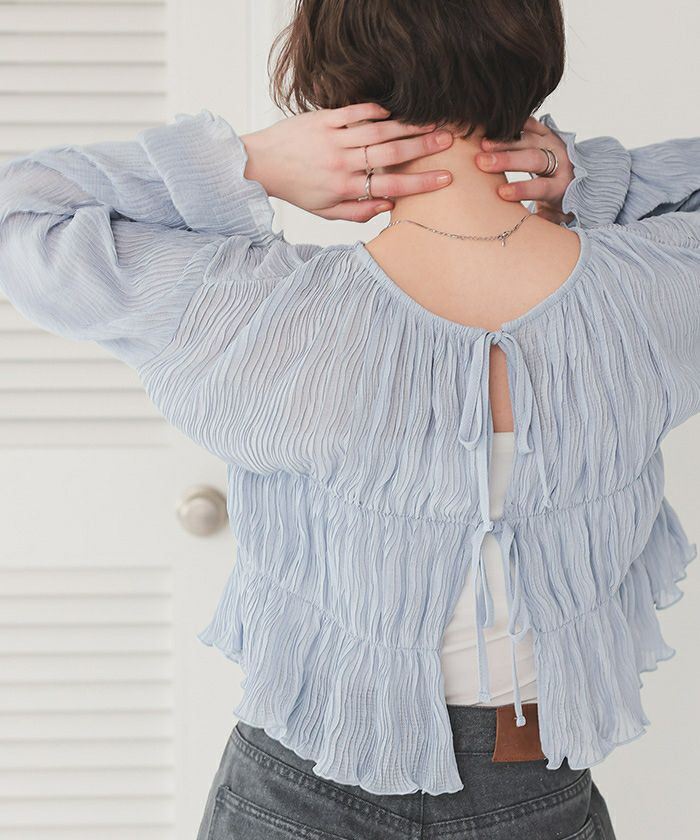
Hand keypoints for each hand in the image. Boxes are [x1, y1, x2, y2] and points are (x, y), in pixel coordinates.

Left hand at [241, 103, 453, 221]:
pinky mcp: (323, 118)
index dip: (420, 183)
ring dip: (408, 127)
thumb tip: (389, 207)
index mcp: (345, 187)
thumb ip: (358, 212)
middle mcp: (342, 162)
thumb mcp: (326, 212)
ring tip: (432, 123)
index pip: (390, 187)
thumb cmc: (297, 190)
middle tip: (449, 142)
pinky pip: (355, 112)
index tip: (445, 178)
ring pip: (377, 131)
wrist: (262, 164)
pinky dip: (376, 110)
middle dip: (423, 148)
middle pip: (390, 155)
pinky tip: (394, 113)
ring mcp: (333, 138)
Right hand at [475, 116, 574, 224]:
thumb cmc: (559, 204)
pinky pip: (529, 124)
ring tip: (481, 145)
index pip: (542, 187)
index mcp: (561, 186)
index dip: (523, 189)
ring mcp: (553, 143)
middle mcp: (560, 161)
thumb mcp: (556, 217)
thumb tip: (522, 231)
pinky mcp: (546, 132)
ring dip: (503, 141)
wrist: (577, 177)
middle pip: (533, 158)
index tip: (501, 192)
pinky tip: (492, 128)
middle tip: (482, 163)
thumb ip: (542, 223)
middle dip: (507, 160)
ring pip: (529, 139)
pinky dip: (511, 126)